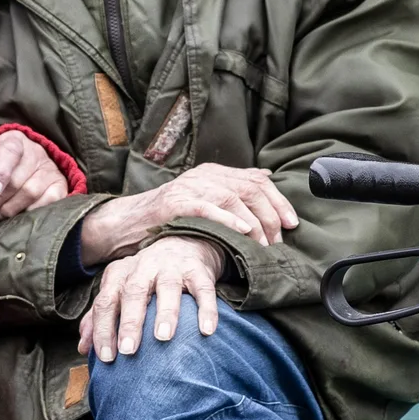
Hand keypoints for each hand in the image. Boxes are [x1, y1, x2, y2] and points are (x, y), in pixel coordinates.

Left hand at [0, 128, 73, 218]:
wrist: (25, 162)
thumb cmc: (0, 163)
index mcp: (14, 140)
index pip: (10, 152)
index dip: (1, 173)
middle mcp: (35, 152)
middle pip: (18, 180)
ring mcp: (50, 168)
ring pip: (31, 193)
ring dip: (11, 209)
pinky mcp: (60, 183)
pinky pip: (49, 201)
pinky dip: (32, 211)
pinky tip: (20, 216)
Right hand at [73, 163, 299, 265]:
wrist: (126, 224)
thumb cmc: (168, 219)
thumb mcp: (203, 199)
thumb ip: (232, 188)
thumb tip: (266, 175)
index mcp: (213, 173)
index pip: (257, 180)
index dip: (278, 201)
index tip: (291, 224)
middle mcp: (204, 175)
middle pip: (250, 188)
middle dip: (271, 215)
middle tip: (279, 241)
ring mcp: (189, 187)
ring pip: (234, 197)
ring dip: (254, 224)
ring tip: (263, 245)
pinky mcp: (176, 202)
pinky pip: (209, 208)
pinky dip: (229, 219)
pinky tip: (242, 232)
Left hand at [80, 234, 229, 360]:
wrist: (183, 242)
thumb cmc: (145, 277)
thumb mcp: (120, 290)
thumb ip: (100, 317)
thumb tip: (83, 348)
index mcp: (120, 275)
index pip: (106, 302)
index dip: (103, 330)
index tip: (106, 358)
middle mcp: (143, 267)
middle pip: (134, 293)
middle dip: (129, 322)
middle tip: (128, 350)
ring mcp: (172, 267)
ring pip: (168, 288)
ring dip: (165, 313)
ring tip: (163, 337)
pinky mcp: (198, 270)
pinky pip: (203, 290)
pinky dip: (206, 309)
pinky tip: (207, 331)